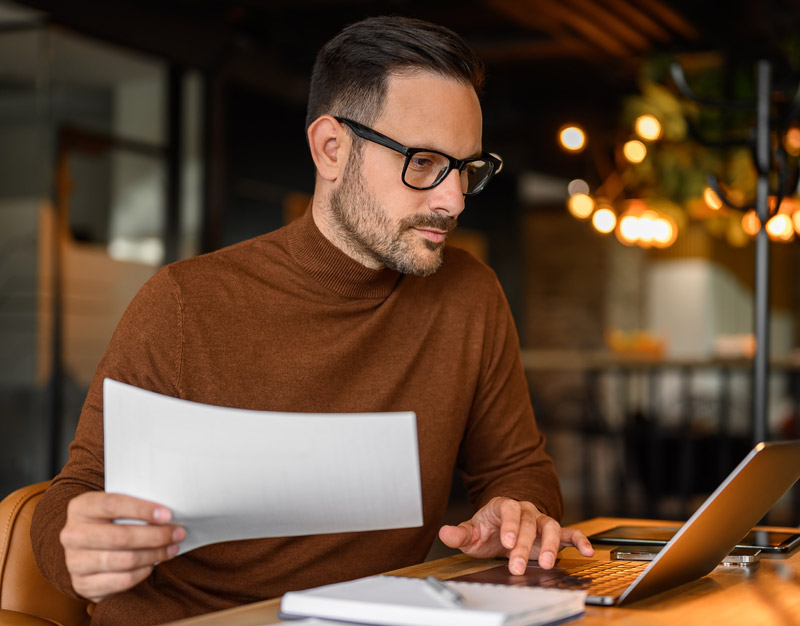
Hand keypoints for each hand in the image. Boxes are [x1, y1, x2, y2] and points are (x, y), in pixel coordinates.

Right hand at [59, 492, 185, 602]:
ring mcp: (74, 562)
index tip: (168, 514)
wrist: (86, 549)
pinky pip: (121, 580)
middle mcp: (72, 534)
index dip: (142, 509)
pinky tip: (154, 563)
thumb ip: (135, 506)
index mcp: (80, 507)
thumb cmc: (110, 521)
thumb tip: (168, 514)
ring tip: (172, 548)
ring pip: (124, 560)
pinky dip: (143, 572)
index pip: (112, 504)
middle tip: (178, 533)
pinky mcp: (82, 585)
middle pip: (120, 536)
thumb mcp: (116, 508)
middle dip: (155, 535)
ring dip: (154, 554)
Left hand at [438, 497, 593, 574]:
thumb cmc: (489, 529)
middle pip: (528, 523)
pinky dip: (579, 541)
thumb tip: (445, 533)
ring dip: (549, 545)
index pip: (509, 511)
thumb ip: (460, 534)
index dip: (509, 526)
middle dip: (523, 545)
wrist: (504, 526)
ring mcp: (540, 520)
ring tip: (546, 563)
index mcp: (504, 506)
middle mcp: (525, 511)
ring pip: (550, 526)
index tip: (507, 542)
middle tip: (517, 565)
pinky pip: (569, 533)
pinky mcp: (553, 533)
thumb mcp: (472, 532)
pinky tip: (586, 551)